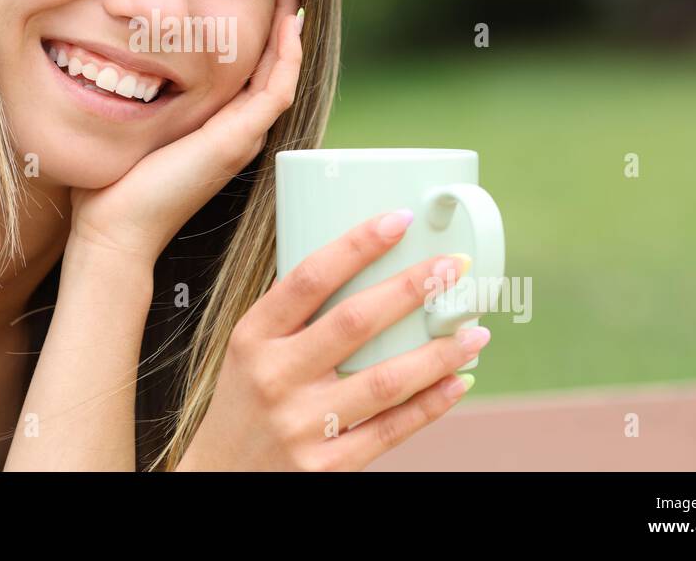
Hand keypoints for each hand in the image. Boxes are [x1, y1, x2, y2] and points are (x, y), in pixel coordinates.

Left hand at [67, 0, 303, 269]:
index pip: (255, 58)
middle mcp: (241, 126)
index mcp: (221, 121)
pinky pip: (277, 88)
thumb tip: (114, 47)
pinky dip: (287, 53)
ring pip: (285, 66)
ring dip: (293, 19)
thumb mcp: (133, 118)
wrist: (115, 228)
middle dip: (287, 6)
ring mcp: (244, 133)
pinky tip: (289, 20)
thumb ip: (139, 88)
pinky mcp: (238, 139)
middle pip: (278, 56)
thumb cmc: (113, 181)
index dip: (264, 16)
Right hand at [175, 210, 489, 470]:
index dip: (357, 245)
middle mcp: (276, 377)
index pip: (309, 279)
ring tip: (474, 331)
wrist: (221, 475)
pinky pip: (391, 430)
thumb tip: (356, 261)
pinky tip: (457, 382)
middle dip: (411, 289)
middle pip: (354, 323)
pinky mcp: (327, 466)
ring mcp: (302, 425)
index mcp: (254, 337)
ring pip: (384, 381)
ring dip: (437, 354)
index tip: (398, 220)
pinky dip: (430, 405)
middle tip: (453, 268)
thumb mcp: (247, 349)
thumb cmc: (242, 402)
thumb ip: (291, 313)